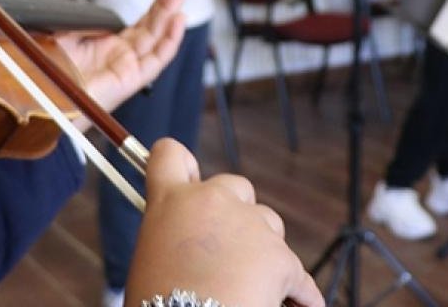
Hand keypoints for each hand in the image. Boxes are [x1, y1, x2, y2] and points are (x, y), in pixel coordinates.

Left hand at [54, 0, 187, 114]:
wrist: (44, 98)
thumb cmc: (50, 74)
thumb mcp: (65, 35)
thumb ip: (85, 21)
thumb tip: (100, 11)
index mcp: (109, 45)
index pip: (141, 22)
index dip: (155, 4)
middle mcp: (123, 56)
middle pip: (153, 26)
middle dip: (167, 4)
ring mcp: (129, 67)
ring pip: (157, 39)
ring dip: (171, 15)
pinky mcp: (132, 80)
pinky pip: (156, 60)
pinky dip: (169, 41)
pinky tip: (177, 21)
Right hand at [127, 139, 324, 306]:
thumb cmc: (161, 304)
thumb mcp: (151, 260)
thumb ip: (173, 236)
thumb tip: (190, 248)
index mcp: (169, 202)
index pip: (170, 155)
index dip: (182, 165)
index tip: (189, 178)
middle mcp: (211, 201)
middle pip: (236, 186)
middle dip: (237, 213)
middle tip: (226, 252)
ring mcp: (251, 225)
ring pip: (269, 224)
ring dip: (263, 248)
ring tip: (250, 287)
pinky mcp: (282, 257)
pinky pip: (297, 276)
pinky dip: (296, 292)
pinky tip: (292, 306)